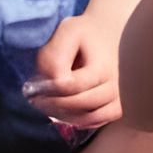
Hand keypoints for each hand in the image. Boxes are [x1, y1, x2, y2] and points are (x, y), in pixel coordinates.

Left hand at [25, 12, 122, 129]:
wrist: (108, 31)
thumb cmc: (84, 33)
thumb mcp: (67, 32)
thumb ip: (56, 56)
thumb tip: (55, 82)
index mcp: (102, 65)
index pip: (71, 86)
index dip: (48, 89)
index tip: (33, 87)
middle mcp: (115, 83)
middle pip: (81, 104)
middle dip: (54, 104)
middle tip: (37, 100)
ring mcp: (119, 95)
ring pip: (91, 117)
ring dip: (67, 115)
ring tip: (51, 106)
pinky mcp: (117, 104)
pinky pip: (100, 121)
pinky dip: (82, 121)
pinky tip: (68, 111)